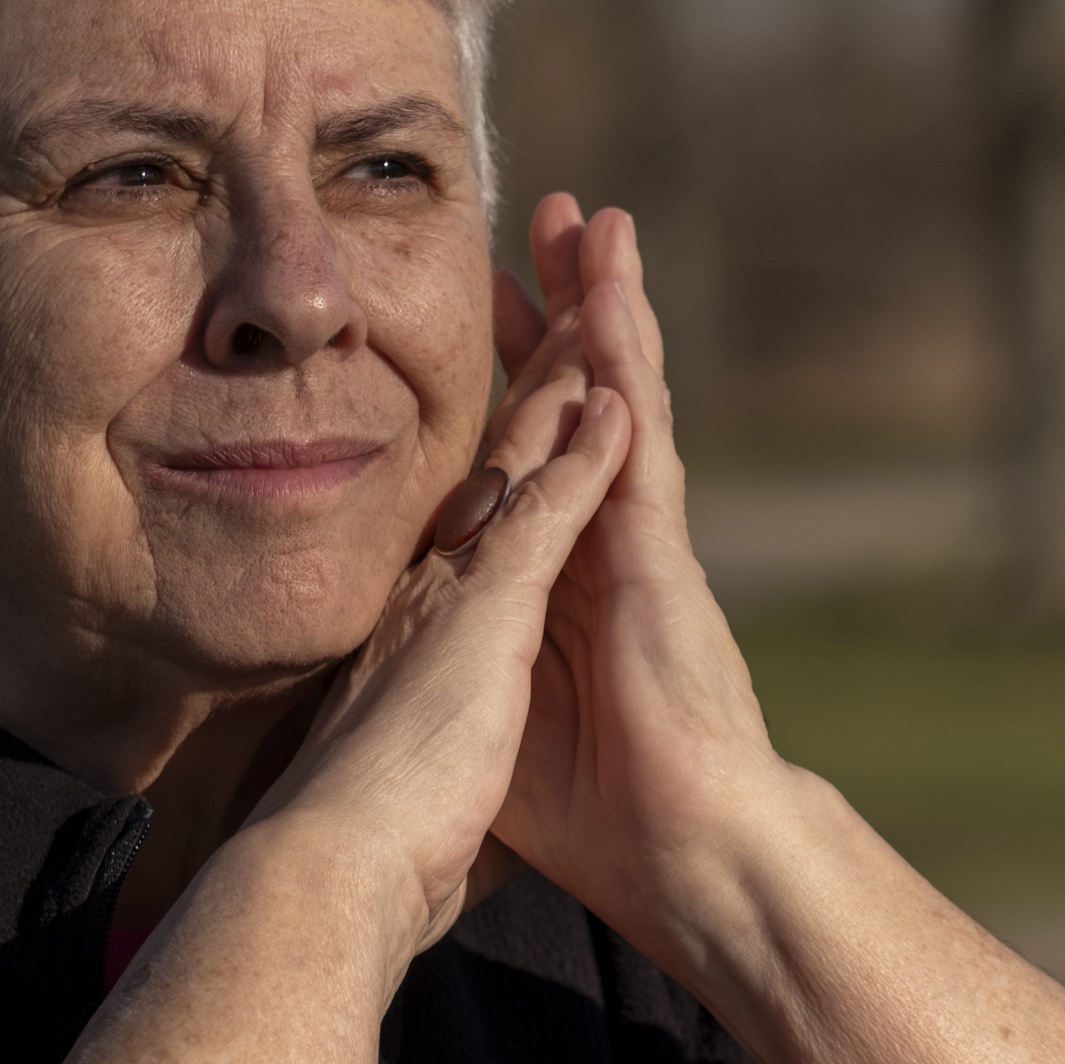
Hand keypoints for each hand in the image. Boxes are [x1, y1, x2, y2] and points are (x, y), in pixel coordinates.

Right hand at [246, 353, 631, 958]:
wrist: (334, 869)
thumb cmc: (372, 839)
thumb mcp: (407, 761)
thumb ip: (413, 726)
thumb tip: (411, 742)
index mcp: (423, 624)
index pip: (476, 512)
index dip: (504, 443)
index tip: (519, 380)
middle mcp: (433, 589)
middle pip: (494, 459)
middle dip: (524, 372)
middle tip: (529, 280)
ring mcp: (457, 592)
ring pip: (519, 462)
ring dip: (560, 379)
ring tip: (591, 298)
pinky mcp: (485, 613)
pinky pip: (544, 513)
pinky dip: (580, 456)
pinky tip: (613, 396)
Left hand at [474, 196, 792, 955]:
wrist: (669, 844)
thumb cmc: (578, 805)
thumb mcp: (486, 712)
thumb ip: (458, 662)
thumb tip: (395, 660)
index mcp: (543, 581)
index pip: (523, 456)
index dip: (511, 381)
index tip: (490, 309)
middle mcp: (592, 548)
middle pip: (574, 402)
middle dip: (563, 311)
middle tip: (552, 219)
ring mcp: (634, 545)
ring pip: (616, 399)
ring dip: (607, 307)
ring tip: (599, 223)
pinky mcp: (656, 557)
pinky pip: (637, 441)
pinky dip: (627, 374)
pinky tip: (617, 308)